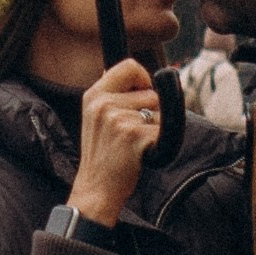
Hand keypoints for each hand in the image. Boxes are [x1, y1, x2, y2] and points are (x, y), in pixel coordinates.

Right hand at [69, 60, 161, 225]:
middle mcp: (104, 104)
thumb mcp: (94, 118)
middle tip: (133, 132)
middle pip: (150, 91)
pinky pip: (162, 130)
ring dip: (154, 128)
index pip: (129, 66)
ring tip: (134, 144)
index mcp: (94, 95)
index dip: (144, 78)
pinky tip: (140, 153)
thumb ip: (111, 94)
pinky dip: (157, 143)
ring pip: (158, 111)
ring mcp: (118, 119)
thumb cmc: (102, 155)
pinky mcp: (134, 135)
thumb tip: (135, 72)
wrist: (96, 189)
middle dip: (151, 110)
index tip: (143, 93)